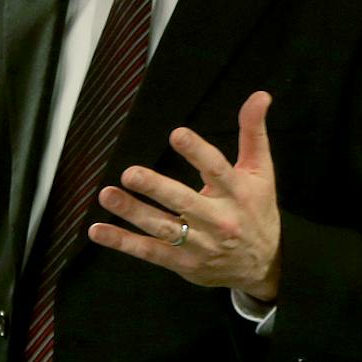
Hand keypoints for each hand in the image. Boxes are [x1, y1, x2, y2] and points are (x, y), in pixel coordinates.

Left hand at [90, 91, 280, 299]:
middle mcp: (218, 220)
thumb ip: (253, 133)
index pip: (217, 169)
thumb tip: (260, 95)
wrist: (263, 265)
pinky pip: (150, 252)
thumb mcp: (261, 171)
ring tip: (107, 194)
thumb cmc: (256, 210)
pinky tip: (99, 230)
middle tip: (130, 174)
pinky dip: (123, 242)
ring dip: (132, 212)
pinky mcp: (183, 263)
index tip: (176, 134)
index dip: (197, 152)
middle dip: (156, 188)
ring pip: (162, 228)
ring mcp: (199, 244)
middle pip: (184, 202)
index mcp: (238, 193)